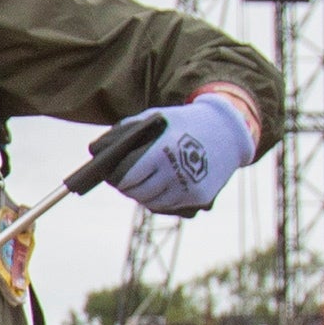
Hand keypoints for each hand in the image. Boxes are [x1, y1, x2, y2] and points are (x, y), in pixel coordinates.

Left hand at [108, 89, 261, 215]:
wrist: (228, 131)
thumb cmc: (185, 122)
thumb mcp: (156, 118)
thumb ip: (126, 132)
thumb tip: (95, 149)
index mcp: (161, 151)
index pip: (126, 176)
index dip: (115, 177)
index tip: (110, 173)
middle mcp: (175, 172)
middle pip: (136, 192)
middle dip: (126, 187)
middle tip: (122, 180)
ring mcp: (188, 188)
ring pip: (151, 203)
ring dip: (142, 194)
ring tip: (140, 182)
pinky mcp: (198, 198)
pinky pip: (168, 206)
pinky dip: (159, 199)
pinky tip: (159, 186)